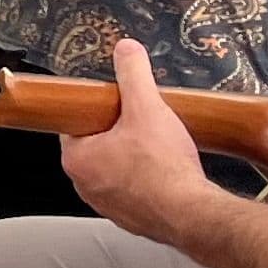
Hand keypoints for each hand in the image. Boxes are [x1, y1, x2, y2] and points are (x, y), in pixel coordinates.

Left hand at [59, 40, 218, 241]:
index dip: (99, 110)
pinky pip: (134, 189)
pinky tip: (167, 171)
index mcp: (76, 158)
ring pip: (116, 168)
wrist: (192, 213)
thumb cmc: (163, 167)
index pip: (76, 123)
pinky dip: (147, 180)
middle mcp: (84, 185)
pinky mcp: (130, 217)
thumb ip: (133, 74)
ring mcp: (106, 204)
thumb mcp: (147, 107)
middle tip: (144, 124)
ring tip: (159, 147)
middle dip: (120, 133)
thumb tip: (126, 50)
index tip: (117, 105)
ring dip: (134, 157)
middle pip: (97, 145)